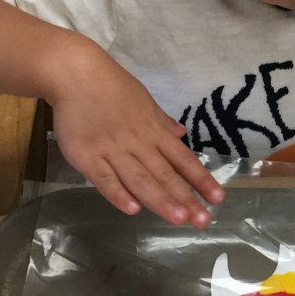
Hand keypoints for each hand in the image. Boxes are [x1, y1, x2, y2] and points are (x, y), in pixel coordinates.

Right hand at [47, 41, 223, 226]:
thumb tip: (182, 134)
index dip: (201, 179)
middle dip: (186, 198)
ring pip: (140, 179)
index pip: (183, 160)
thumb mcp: (145, 102)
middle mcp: (139, 144)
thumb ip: (162, 123)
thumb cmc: (112, 88)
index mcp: (154, 132)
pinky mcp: (87, 156)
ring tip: (179, 218)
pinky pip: (104, 178)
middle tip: (202, 221)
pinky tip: (132, 210)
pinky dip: (118, 194)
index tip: (218, 199)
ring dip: (160, 200)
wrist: (76, 74)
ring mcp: (112, 151)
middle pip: (165, 175)